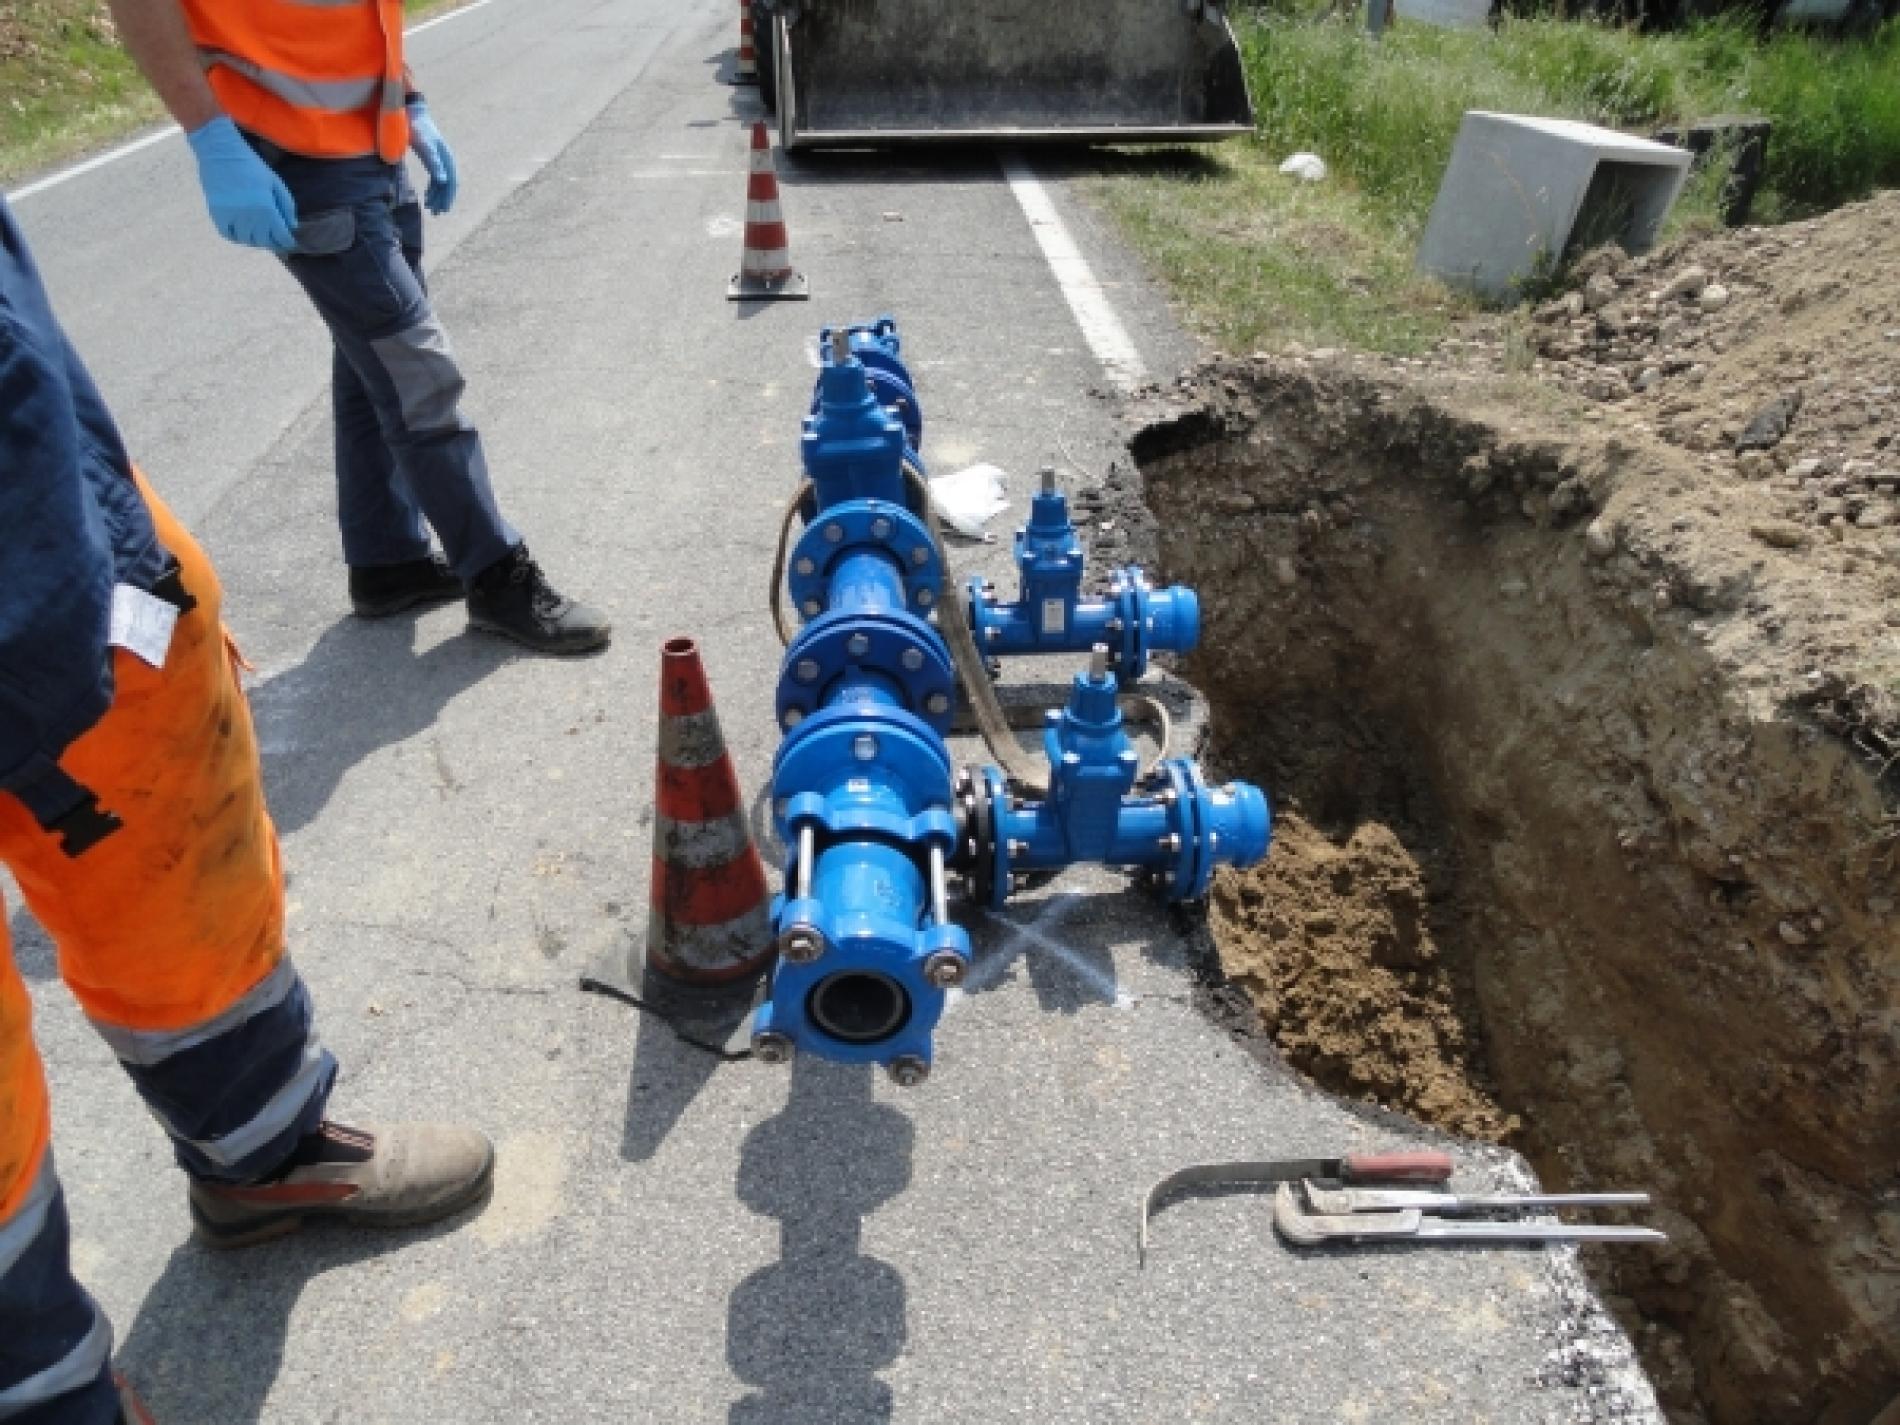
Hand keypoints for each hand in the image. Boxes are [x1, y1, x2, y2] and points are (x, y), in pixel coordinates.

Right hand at [185, 117, 297, 252]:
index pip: (280, 236)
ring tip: (260, 235)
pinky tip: (243, 232)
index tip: (289, 243)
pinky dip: (237, 237)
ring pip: (247, 240)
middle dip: (272, 242)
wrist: (221, 152)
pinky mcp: (216, 214)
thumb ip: (286, 205)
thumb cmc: (252, 166)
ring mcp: (232, 216)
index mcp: (267, 208)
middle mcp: (250, 216)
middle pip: (264, 241)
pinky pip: (228, 235)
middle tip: (275, 239)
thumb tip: (292, 227)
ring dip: (255, 241)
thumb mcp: (275, 183)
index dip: (287, 242)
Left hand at [406, 101, 458, 215]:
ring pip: (443, 182)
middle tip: (436, 213)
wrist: (409, 110)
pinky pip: (436, 178)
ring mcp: (439, 158)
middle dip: (444, 199)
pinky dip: (433, 189)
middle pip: (449, 183)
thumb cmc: (414, 125)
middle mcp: (445, 158)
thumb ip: (432, 160)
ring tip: (431, 208)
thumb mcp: (422, 142)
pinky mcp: (432, 158)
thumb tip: (443, 180)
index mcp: (445, 156)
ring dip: (438, 196)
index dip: (447, 196)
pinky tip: (427, 197)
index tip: (441, 209)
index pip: (451, 181)